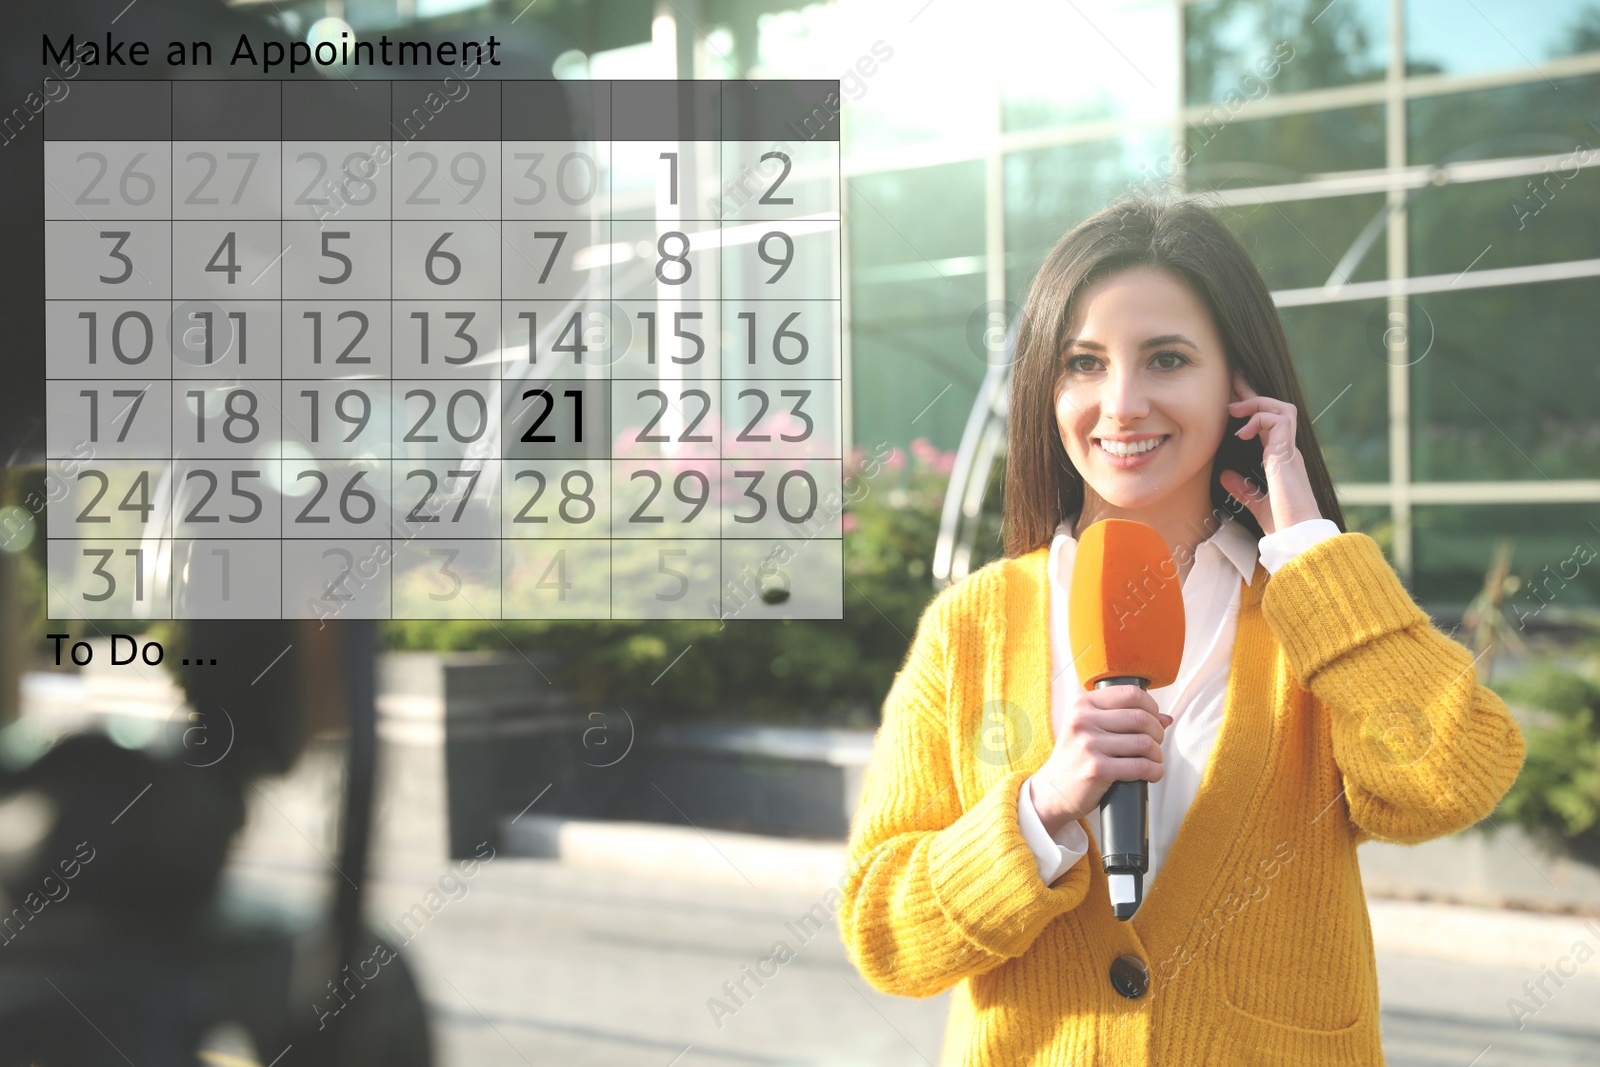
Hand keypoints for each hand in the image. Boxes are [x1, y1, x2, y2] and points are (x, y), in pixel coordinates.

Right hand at [1029, 684, 1171, 838]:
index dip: (1151, 707)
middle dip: (1158, 732)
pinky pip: (1141, 766)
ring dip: (1157, 754)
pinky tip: (1152, 773)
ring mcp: (1089, 745)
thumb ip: (1123, 718)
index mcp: (1082, 705)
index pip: (1131, 694)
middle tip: (1155, 743)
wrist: (1052, 790)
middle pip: (1142, 718)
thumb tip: (1165, 718)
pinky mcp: (1097, 769)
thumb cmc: (1075, 757)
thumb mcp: (1090, 729)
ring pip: (1145, 743)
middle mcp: (1083, 720)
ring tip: (1153, 760)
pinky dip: (1155, 771)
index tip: (1153, 720)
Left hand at [1219, 372, 1323, 535]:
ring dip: (1257, 403)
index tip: (1232, 399)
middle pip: (1276, 409)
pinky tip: (1241, 432)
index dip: (1252, 410)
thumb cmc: (1282, 525)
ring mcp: (1290, 450)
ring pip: (1282, 408)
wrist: (1298, 537)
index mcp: (1280, 460)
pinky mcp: (1288, 453)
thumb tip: (1225, 475)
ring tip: (1234, 409)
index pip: (1267, 425)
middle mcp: (1288, 451)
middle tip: (1232, 381)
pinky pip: (1279, 419)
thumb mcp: (1255, 502)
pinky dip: (1258, 419)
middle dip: (1253, 393)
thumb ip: (1242, 488)